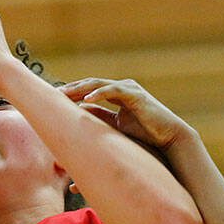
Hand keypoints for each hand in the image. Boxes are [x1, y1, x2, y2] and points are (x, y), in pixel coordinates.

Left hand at [60, 78, 190, 150]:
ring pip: (100, 85)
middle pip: (91, 84)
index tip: (55, 99)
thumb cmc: (145, 135)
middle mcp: (122, 89)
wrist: (170, 138)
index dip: (73, 92)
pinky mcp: (136, 95)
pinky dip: (100, 94)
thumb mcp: (117, 126)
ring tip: (64, 94)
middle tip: (53, 93)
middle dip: (72, 88)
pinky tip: (86, 100)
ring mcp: (129, 90)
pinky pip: (114, 91)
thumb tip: (80, 114)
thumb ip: (100, 117)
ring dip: (80, 88)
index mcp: (117, 95)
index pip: (90, 90)